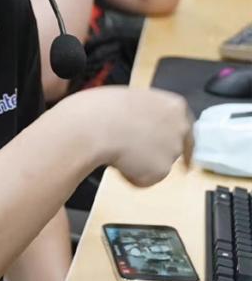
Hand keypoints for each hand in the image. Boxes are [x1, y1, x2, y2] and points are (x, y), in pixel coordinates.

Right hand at [55, 86, 192, 186]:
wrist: (94, 126)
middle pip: (175, 146)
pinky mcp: (160, 172)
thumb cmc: (103, 108)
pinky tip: (117, 161)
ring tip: (116, 150)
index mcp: (173, 105)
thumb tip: (141, 126)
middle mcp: (180, 128)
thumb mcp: (130, 101)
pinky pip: (145, 178)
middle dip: (158, 152)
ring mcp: (172, 151)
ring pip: (157, 164)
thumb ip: (145, 114)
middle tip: (135, 153)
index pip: (186, 124)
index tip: (177, 148)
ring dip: (140, 163)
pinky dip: (131, 175)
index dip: (177, 137)